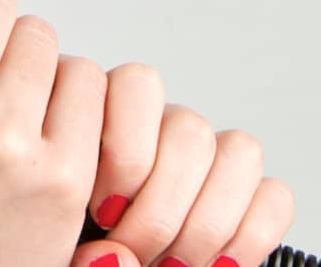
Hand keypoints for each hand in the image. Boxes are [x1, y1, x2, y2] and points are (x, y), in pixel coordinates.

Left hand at [71, 62, 295, 266]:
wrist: (89, 252)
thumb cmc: (62, 243)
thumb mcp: (60, 238)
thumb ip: (78, 235)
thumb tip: (116, 254)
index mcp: (101, 110)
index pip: (139, 84)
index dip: (128, 152)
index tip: (104, 210)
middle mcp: (157, 123)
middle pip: (190, 128)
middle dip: (163, 205)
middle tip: (132, 247)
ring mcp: (205, 156)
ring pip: (238, 152)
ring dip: (206, 221)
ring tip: (170, 262)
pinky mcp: (246, 197)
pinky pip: (274, 196)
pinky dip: (249, 236)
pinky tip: (214, 265)